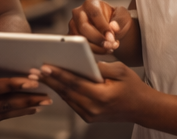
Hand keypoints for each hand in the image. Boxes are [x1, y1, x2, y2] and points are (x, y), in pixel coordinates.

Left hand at [36, 60, 152, 122]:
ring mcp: (91, 115)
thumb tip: (82, 59)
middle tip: (32, 69)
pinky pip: (71, 102)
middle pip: (66, 92)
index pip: (75, 83)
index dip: (58, 74)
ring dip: (52, 86)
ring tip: (36, 75)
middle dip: (48, 80)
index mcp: (102, 97)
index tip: (44, 66)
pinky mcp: (89, 117)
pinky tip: (51, 82)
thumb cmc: (133, 87)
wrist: (143, 109)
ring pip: (66, 98)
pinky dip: (61, 92)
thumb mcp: (121, 71)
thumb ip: (101, 66)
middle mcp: (94, 109)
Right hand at [69, 0, 133, 56]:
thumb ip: (119, 21)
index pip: (94, 14)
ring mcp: (74, 24)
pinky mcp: (72, 35)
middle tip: (110, 45)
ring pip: (80, 38)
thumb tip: (113, 27)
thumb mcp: (123, 16)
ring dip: (96, 47)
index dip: (103, 27)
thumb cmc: (116, 19)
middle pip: (84, 27)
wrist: (111, 27)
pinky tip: (102, 49)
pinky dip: (92, 50)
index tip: (112, 38)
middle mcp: (79, 12)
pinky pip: (79, 46)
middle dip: (98, 39)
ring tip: (109, 47)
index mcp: (91, 4)